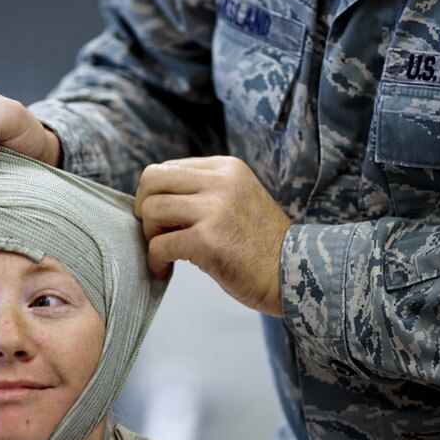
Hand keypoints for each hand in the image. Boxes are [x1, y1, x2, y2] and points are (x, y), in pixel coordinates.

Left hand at [134, 157, 292, 315]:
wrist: (294, 272)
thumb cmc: (262, 243)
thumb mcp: (239, 198)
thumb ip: (205, 189)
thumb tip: (153, 195)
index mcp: (228, 168)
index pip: (167, 167)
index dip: (157, 194)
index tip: (167, 218)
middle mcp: (222, 182)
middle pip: (152, 180)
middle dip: (145, 208)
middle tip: (156, 230)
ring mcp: (215, 210)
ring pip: (151, 210)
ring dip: (150, 235)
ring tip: (165, 252)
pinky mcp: (207, 241)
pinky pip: (159, 245)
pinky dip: (155, 260)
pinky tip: (165, 269)